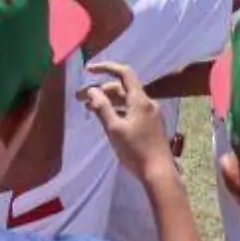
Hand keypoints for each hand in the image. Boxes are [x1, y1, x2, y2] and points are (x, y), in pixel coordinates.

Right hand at [82, 62, 174, 182]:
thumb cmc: (135, 151)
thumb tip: (91, 90)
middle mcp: (147, 103)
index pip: (124, 73)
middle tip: (80, 99)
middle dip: (100, 90)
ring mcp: (150, 114)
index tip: (88, 70)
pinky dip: (117, 111)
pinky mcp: (150, 125)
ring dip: (108, 101)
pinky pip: (131, 111)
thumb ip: (102, 108)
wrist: (159, 172)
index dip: (106, 68)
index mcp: (140, 100)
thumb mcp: (114, 129)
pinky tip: (106, 119)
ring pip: (126, 101)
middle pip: (122, 88)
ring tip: (89, 109)